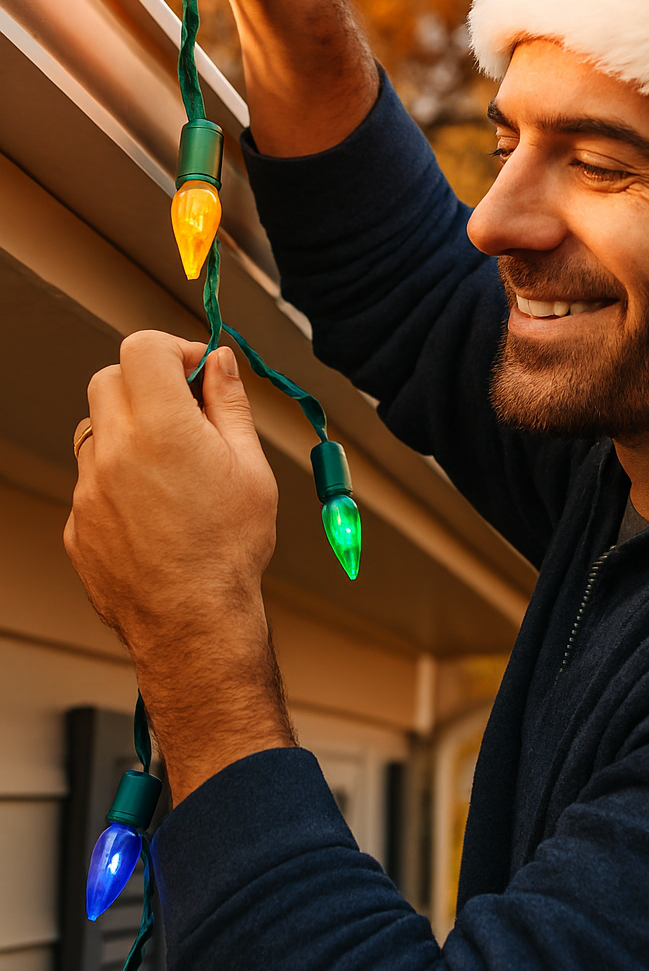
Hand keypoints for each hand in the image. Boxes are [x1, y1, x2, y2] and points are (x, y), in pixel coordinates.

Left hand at [65, 332, 294, 801]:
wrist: (193, 623)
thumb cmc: (228, 550)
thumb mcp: (250, 467)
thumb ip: (229, 404)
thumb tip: (219, 363)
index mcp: (161, 426)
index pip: (143, 347)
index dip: (173, 349)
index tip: (196, 370)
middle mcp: (114, 450)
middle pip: (110, 379)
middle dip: (146, 384)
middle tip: (185, 413)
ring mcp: (88, 489)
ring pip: (96, 429)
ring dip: (127, 431)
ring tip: (171, 470)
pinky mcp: (77, 524)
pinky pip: (90, 481)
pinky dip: (117, 480)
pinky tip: (155, 512)